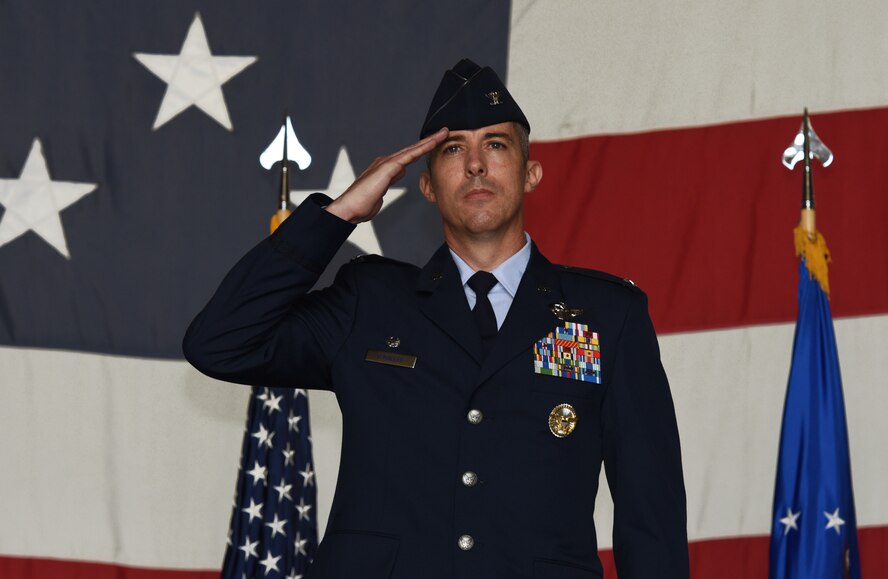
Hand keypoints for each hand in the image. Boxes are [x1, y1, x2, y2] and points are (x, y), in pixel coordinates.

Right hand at [326, 128, 447, 223]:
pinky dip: (421, 149)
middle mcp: (386, 161)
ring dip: (428, 141)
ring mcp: (386, 163)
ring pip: (412, 150)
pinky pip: (408, 156)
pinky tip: (432, 143)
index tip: (437, 143)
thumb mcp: (382, 190)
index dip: (423, 149)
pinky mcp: (387, 168)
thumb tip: (401, 170)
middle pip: (413, 149)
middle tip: (445, 132)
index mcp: (386, 167)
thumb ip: (391, 178)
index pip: (409, 156)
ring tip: (443, 133)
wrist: (349, 208)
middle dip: (429, 141)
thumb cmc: (362, 203)